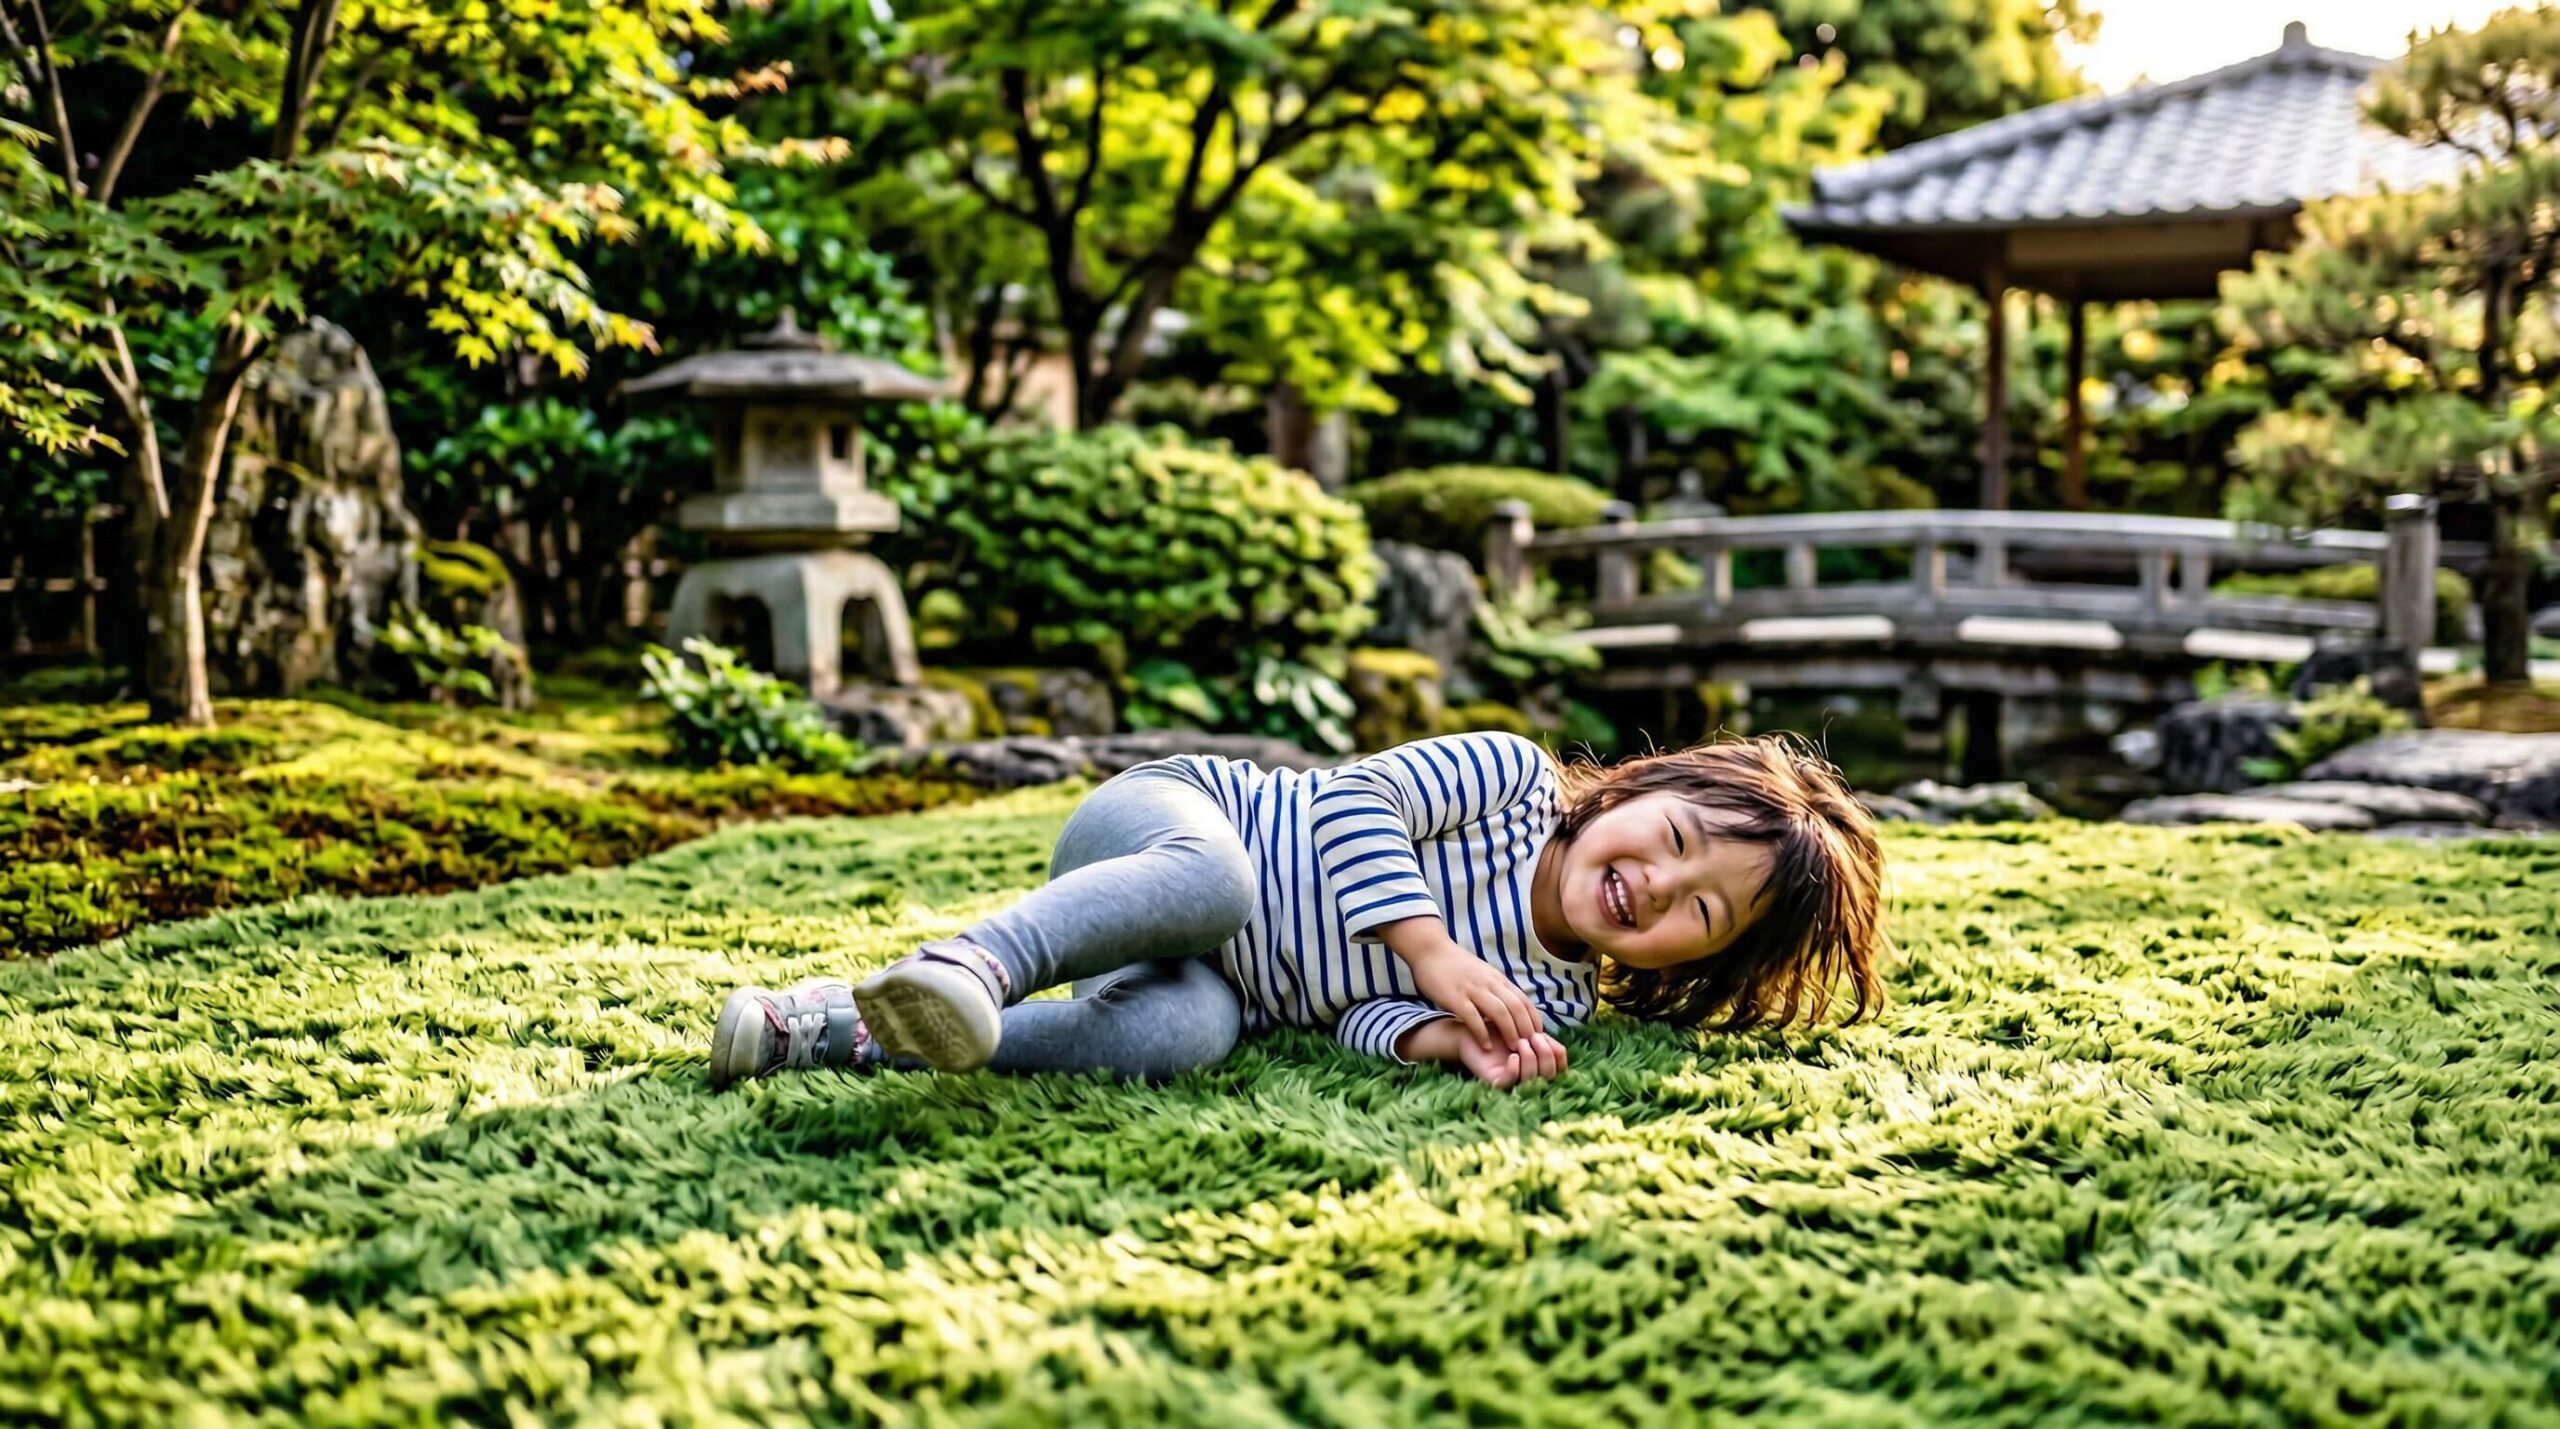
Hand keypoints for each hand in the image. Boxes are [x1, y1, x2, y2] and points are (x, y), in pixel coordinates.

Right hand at [1403, 942, 1541, 1050]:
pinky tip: (1486, 1046)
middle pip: (1516, 1007)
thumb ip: (1497, 989)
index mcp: (1497, 979)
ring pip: (1499, 1012)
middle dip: (1526, 1029)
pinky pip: (1473, 1017)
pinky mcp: (1455, 997)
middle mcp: (1489, 983)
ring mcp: (1472, 990)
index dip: (1534, 1019)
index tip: (1539, 1037)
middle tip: (1531, 1047)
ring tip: (1513, 1049)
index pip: (1524, 1000)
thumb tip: (1512, 1008)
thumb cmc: (1456, 966)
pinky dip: (1482, 1033)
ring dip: (1509, 1032)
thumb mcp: (1484, 974)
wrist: (1431, 950)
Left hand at [1455, 1030, 1568, 1089]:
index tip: (1544, 1036)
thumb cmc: (1500, 1028)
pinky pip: (1510, 1082)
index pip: (1559, 1068)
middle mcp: (1528, 1076)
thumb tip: (1559, 1049)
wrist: (1472, 1028)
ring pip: (1532, 1081)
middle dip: (1545, 1056)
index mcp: (1538, 1063)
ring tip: (1521, 1042)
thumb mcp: (1526, 1030)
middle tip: (1533, 1037)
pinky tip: (1512, 1056)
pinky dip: (1515, 1069)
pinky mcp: (1495, 1082)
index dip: (1558, 1055)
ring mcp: (1513, 1080)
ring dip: (1531, 1060)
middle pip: (1550, 1076)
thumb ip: (1543, 1039)